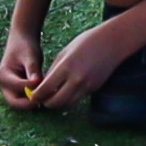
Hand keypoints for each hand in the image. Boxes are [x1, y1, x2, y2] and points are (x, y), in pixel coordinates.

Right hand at [0, 25, 50, 109]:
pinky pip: (26, 99)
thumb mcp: (30, 56)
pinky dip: (36, 98)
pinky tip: (47, 92)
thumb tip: (36, 83)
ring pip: (21, 103)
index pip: (17, 89)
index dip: (31, 89)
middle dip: (30, 103)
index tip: (45, 84)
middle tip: (46, 98)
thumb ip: (32, 70)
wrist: (23, 40)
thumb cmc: (26, 46)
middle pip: (15, 103)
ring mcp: (11, 89)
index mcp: (4, 76)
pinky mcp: (18, 90)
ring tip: (48, 95)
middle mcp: (5, 85)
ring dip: (34, 101)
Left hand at [27, 20, 141, 110]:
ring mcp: (87, 86)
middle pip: (55, 103)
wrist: (113, 41)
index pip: (45, 90)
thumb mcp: (65, 52)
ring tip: (53, 96)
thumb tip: (43, 86)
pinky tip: (67, 90)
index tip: (32, 95)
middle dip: (46, 103)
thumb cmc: (87, 42)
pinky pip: (78, 98)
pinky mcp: (94, 88)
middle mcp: (76, 80)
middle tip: (42, 99)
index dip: (36, 96)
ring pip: (67, 104)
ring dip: (59, 102)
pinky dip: (70, 97)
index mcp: (65, 67)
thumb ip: (53, 70)